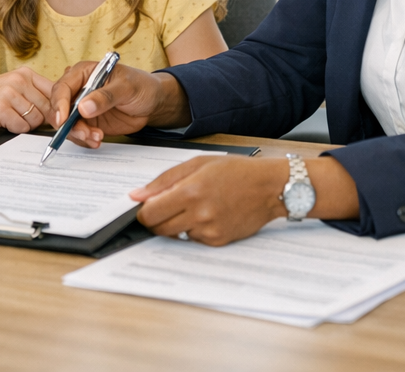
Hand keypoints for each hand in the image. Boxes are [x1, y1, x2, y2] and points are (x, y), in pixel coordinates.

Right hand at [0, 67, 53, 134]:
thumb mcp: (12, 89)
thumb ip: (34, 95)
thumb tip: (60, 112)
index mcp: (25, 74)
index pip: (55, 93)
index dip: (56, 109)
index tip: (53, 119)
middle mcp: (19, 80)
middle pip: (47, 109)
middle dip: (39, 120)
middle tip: (22, 120)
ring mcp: (9, 93)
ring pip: (35, 120)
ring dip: (24, 125)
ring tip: (9, 119)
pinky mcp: (0, 108)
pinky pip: (21, 127)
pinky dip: (14, 130)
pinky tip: (2, 123)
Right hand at [48, 63, 190, 146]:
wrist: (152, 102)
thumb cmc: (140, 86)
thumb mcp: (126, 87)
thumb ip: (105, 96)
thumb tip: (83, 107)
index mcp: (83, 73)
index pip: (63, 87)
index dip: (60, 103)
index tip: (63, 119)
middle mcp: (78, 89)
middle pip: (60, 107)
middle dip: (68, 123)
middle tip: (85, 133)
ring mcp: (82, 107)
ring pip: (67, 123)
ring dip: (78, 134)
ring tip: (97, 137)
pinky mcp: (88, 122)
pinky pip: (78, 133)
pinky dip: (85, 139)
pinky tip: (97, 140)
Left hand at [129, 155, 286, 245]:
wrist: (268, 187)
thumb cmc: (234, 170)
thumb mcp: (196, 164)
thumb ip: (163, 181)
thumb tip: (137, 196)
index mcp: (190, 191)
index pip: (151, 213)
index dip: (143, 212)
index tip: (145, 207)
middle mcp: (199, 214)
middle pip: (160, 228)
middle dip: (156, 219)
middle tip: (166, 206)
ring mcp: (209, 230)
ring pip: (176, 234)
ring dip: (176, 223)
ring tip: (193, 205)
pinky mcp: (218, 241)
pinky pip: (194, 239)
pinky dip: (193, 229)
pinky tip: (206, 213)